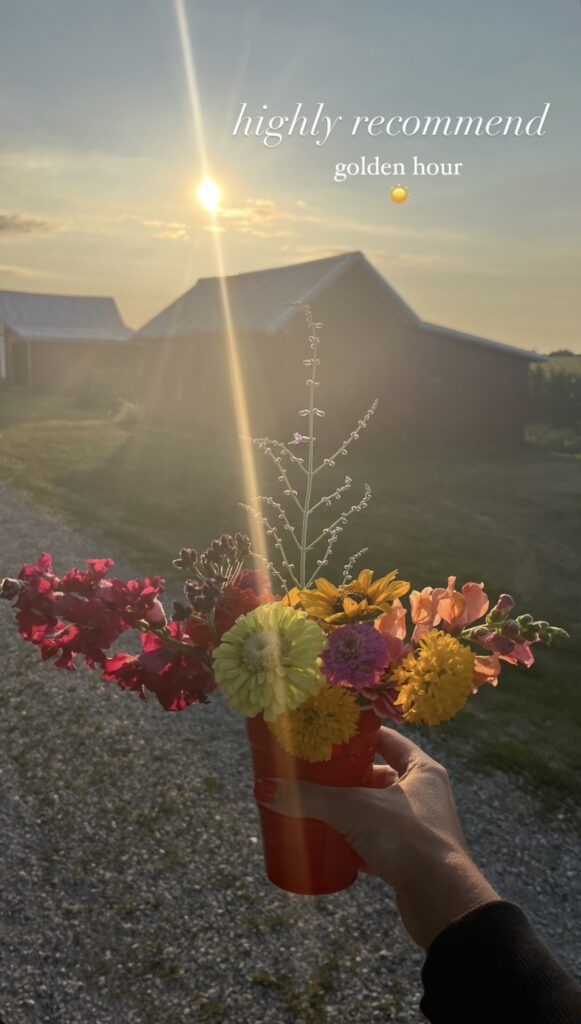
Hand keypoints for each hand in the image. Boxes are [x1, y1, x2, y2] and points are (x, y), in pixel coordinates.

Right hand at [254, 727, 499, 948]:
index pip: (387, 739)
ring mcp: (417, 828)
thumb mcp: (354, 809)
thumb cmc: (407, 839)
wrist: (443, 902)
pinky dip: (352, 843)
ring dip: (346, 811)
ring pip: (373, 811)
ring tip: (313, 807)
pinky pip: (374, 843)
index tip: (326, 736)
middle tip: (310, 773)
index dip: (357, 735)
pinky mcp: (408, 859)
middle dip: (343, 777)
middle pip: (376, 776)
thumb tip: (265, 789)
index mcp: (422, 770)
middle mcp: (424, 795)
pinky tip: (329, 844)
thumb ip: (310, 798)